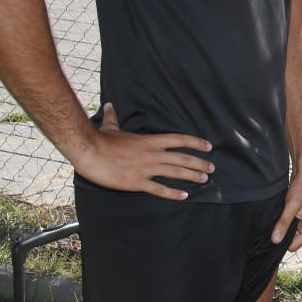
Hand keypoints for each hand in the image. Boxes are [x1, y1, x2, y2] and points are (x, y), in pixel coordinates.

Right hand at [71, 103, 213, 200]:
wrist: (90, 153)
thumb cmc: (100, 140)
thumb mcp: (111, 127)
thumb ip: (114, 117)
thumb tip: (109, 105)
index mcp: (150, 140)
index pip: (179, 140)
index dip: (196, 143)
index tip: (208, 147)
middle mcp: (152, 154)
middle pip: (182, 158)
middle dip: (199, 163)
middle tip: (211, 168)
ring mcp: (146, 169)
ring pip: (175, 173)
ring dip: (191, 176)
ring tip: (204, 180)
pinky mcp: (137, 182)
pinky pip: (158, 189)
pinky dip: (172, 193)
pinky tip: (184, 196)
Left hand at [273, 165, 301, 251]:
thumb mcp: (291, 206)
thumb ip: (283, 224)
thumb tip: (275, 240)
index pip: (294, 246)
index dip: (283, 240)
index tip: (276, 231)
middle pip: (294, 240)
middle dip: (285, 232)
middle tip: (279, 220)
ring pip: (293, 231)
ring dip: (286, 225)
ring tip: (284, 213)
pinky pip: (295, 224)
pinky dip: (289, 219)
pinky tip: (286, 211)